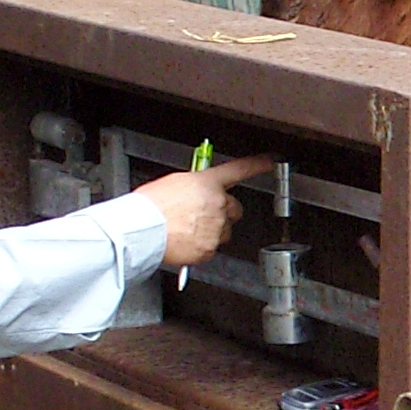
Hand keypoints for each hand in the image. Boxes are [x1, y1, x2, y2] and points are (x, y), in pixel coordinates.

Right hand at [138, 155, 271, 270]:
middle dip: (224, 212)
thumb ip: (195, 187)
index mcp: (207, 183)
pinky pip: (212, 248)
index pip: (238, 170)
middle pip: (235, 208)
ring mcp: (216, 227)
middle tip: (203, 215)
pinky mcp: (210, 248)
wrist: (141, 230)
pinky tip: (186, 242)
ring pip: (225, 230)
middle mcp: (217, 203)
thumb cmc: (150, 206)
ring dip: (213, 230)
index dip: (257, 165)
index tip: (270, 161)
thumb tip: (199, 193)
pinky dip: (202, 247)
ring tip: (189, 230)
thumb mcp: (174, 183)